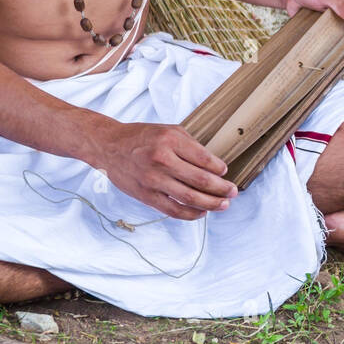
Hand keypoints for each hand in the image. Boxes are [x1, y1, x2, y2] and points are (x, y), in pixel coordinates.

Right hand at [89, 121, 238, 220]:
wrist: (110, 146)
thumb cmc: (141, 137)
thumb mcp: (168, 130)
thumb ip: (190, 145)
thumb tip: (213, 164)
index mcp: (169, 141)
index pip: (203, 159)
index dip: (219, 168)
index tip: (226, 172)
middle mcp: (162, 160)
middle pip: (200, 180)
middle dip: (221, 188)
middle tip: (233, 192)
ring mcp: (153, 180)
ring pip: (189, 198)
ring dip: (210, 203)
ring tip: (223, 204)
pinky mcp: (146, 195)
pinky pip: (173, 210)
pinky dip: (190, 213)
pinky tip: (201, 212)